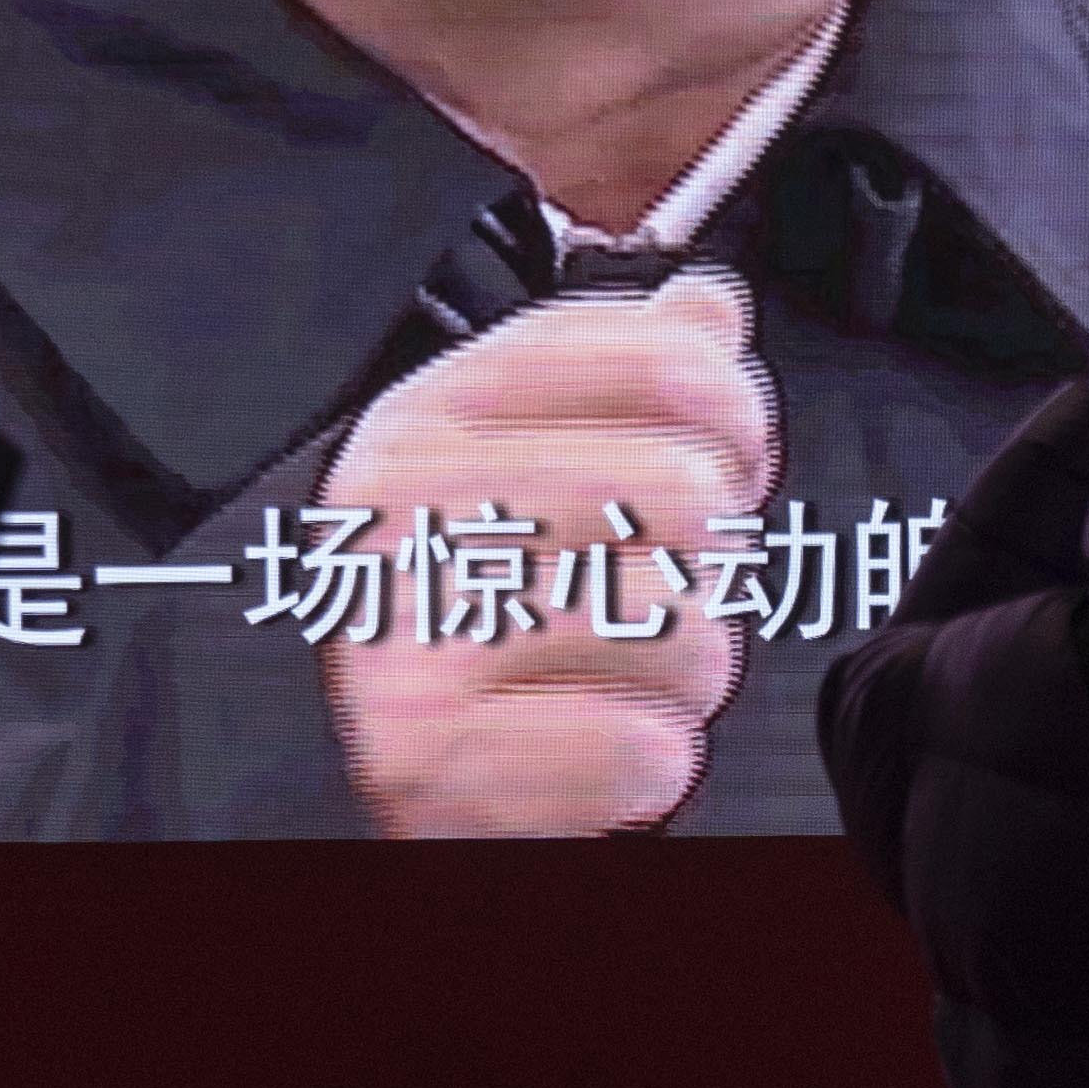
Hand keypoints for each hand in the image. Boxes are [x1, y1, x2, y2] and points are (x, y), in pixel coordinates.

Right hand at [312, 268, 773, 838]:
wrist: (355, 780)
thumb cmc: (468, 616)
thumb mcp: (525, 462)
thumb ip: (626, 375)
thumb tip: (707, 307)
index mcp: (428, 420)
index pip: (657, 359)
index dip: (732, 409)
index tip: (729, 449)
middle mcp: (402, 516)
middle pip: (690, 494)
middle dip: (713, 561)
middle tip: (656, 588)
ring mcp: (408, 641)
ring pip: (687, 631)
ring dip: (687, 673)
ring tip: (617, 673)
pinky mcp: (430, 763)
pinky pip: (644, 753)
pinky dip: (648, 764)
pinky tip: (589, 741)